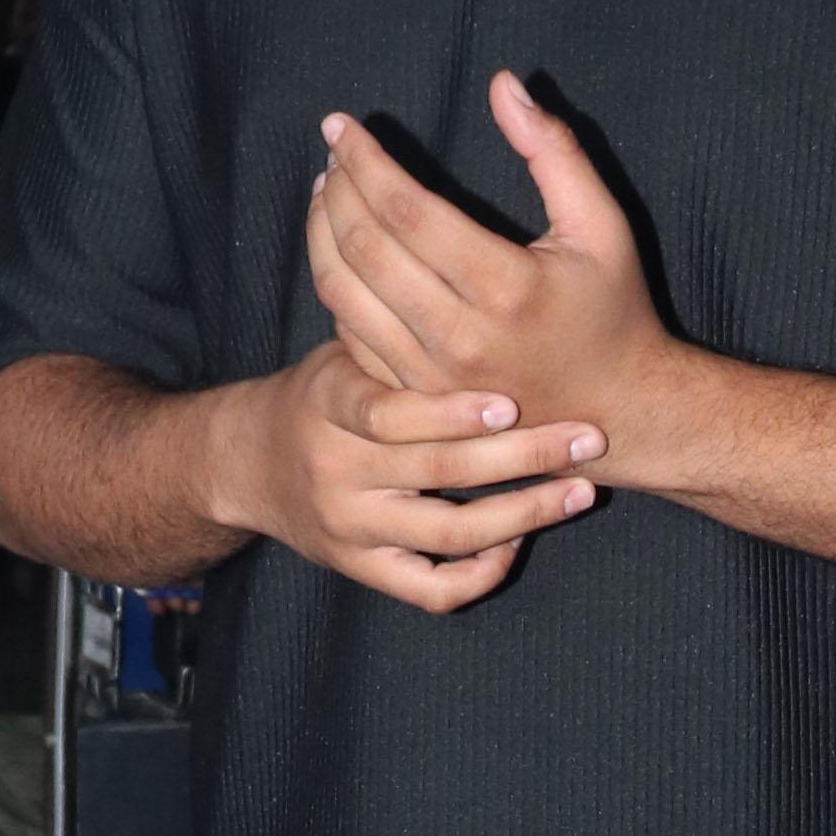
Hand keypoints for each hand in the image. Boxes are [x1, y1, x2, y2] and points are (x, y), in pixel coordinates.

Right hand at [211, 337, 603, 616]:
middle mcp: (338, 473)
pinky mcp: (363, 570)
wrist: (250, 463)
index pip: (390, 413)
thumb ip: (393, 327)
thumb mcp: (344, 353)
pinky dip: (479, 573)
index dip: (453, 411)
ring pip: (448, 535)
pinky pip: (432, 590)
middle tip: (585, 436)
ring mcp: (352, 528)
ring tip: (579, 490)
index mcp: (331, 405)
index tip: (512, 399)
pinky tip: (517, 542)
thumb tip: (450, 244)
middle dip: (523, 455)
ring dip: (523, 514)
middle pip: (438, 472)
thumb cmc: (324, 393)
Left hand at [307, 75, 686, 462]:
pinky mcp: (415, 399)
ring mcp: (431, 376)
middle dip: (337, 189)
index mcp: (506, 286)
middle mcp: (460, 336)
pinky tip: (340, 252)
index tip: (341, 126)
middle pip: (364, 248)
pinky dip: (336, 286)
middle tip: (333, 154)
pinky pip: (350, 335)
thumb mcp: (600, 224)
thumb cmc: (612, 307)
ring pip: (343, 294)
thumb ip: (554, 149)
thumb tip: (503, 83)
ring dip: (322, 235)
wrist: (619, 410)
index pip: (406, 210)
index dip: (364, 161)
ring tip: (326, 193)